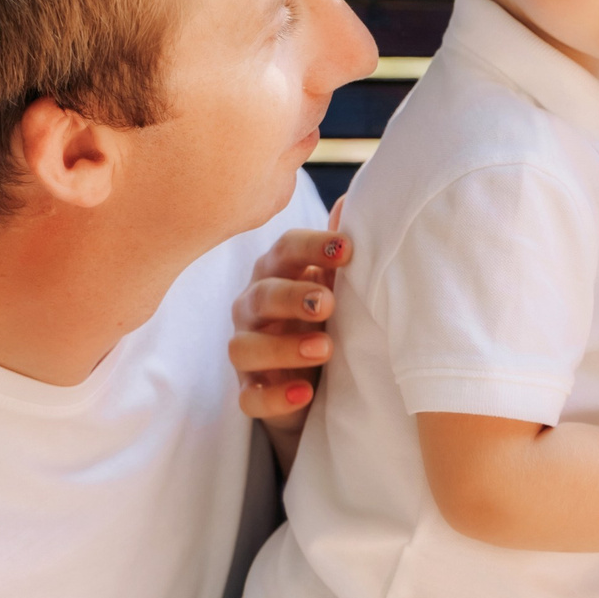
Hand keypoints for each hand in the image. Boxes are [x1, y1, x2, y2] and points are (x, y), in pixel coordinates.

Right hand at [230, 202, 349, 434]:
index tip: (348, 250)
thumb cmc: (324, 316)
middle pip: (261, 296)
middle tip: (328, 304)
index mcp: (277, 273)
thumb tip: (354, 201)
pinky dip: (274, 397)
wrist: (316, 376)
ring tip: (325, 349)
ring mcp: (248, 351)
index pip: (285, 250)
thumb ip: (340, 251)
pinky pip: (250, 396)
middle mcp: (253, 308)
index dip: (313, 247)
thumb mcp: (337, 284)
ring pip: (244, 346)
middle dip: (293, 298)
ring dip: (282, 347)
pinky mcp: (250, 391)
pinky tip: (304, 393)